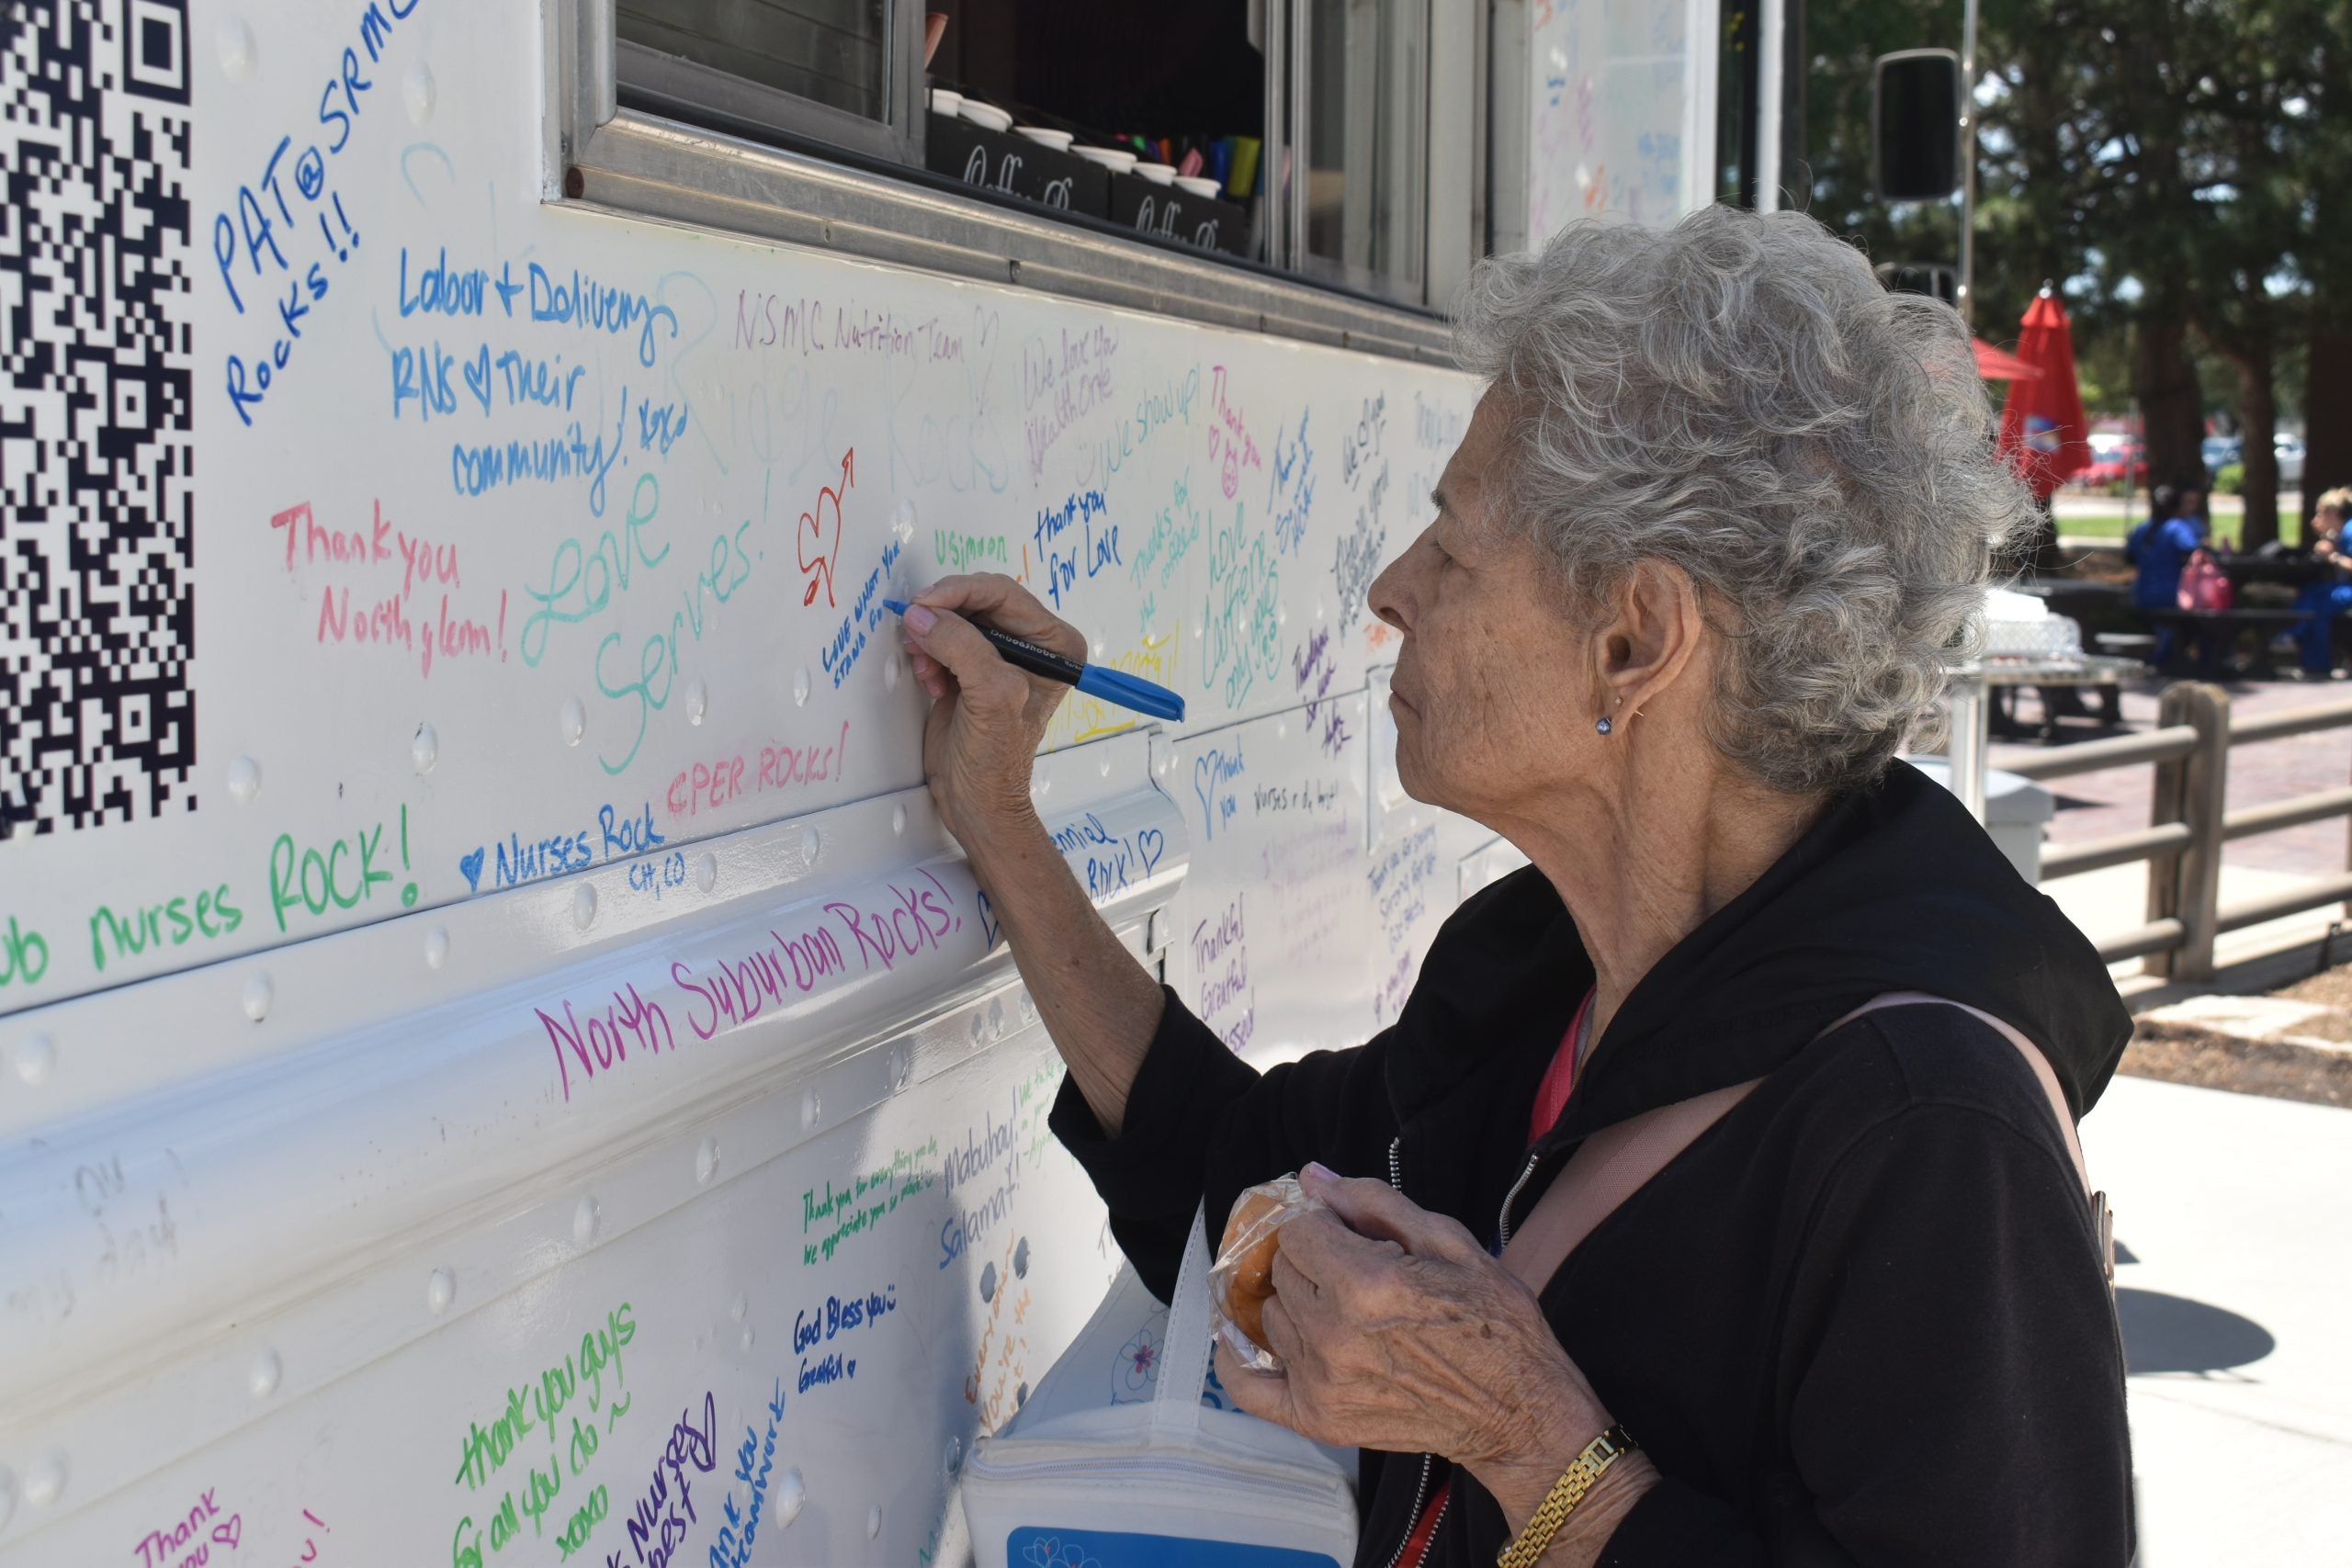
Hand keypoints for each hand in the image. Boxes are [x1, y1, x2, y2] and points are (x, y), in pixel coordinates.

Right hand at [899, 573, 1088, 849]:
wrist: (975, 800)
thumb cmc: (997, 762)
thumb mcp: (990, 697)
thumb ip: (962, 648)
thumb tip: (924, 615)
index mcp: (1055, 645)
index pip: (1004, 593)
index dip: (961, 592)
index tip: (925, 602)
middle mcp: (1032, 645)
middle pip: (976, 601)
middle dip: (943, 617)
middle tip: (918, 633)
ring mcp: (999, 655)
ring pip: (954, 619)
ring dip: (933, 639)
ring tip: (928, 670)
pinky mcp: (971, 668)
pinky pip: (942, 639)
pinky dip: (929, 654)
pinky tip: (932, 682)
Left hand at [1214, 1166, 1657, 1543]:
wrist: (1518, 1411)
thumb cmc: (1494, 1324)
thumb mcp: (1449, 1241)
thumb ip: (1373, 1203)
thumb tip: (1312, 1178)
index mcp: (1367, 1283)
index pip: (1296, 1232)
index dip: (1322, 1226)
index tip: (1345, 1235)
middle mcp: (1334, 1334)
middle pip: (1281, 1272)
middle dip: (1310, 1262)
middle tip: (1349, 1272)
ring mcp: (1321, 1382)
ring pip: (1271, 1317)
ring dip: (1295, 1305)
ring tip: (1338, 1311)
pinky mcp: (1318, 1420)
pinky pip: (1247, 1386)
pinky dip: (1236, 1358)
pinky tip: (1238, 1338)